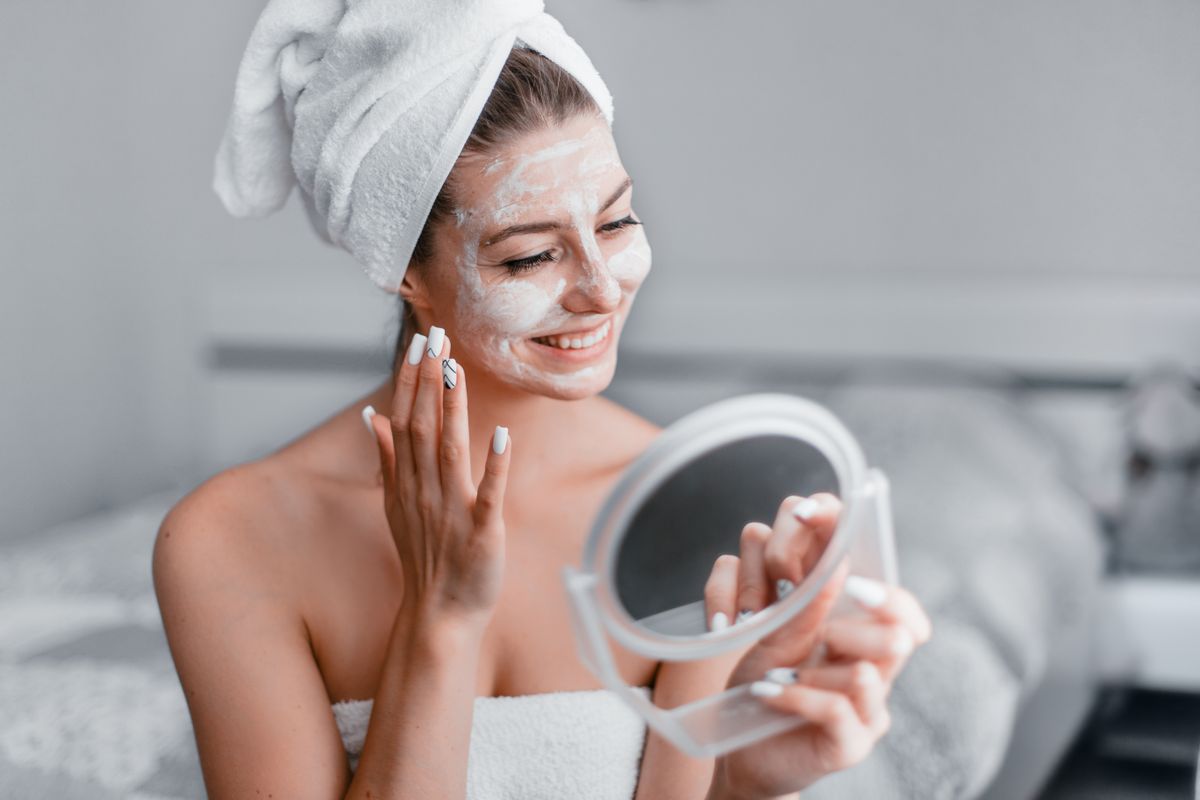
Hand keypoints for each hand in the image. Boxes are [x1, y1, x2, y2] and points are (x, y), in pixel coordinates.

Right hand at [365, 326, 512, 626]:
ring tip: (457, 370)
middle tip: (436, 336)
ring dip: (453, 410)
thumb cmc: (424, 557)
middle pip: (423, 428)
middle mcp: (424, 491)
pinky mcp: (482, 534)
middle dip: (429, 381)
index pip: (406, 421)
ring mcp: (452, 512)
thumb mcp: (396, 505)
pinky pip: (489, 495)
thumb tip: (373, 416)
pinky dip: (495, 465)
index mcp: (407, 482)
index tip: (419, 343)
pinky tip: (503, 434)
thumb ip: (388, 459)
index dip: (411, 381)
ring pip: (450, 452)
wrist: (439, 615)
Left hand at [704, 494, 932, 799]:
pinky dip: (795, 696)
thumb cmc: (763, 683)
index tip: (848, 569)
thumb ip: (799, 597)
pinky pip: (836, 711)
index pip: (902, 606)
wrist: (740, 749)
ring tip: (779, 672)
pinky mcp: (851, 746)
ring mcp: (868, 712)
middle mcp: (876, 672)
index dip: (886, 588)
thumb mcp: (772, 633)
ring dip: (815, 668)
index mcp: (862, 637)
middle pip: (902, 636)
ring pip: (867, 674)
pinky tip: (767, 693)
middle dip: (854, 624)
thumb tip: (835, 564)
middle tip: (819, 630)